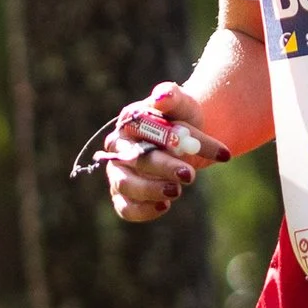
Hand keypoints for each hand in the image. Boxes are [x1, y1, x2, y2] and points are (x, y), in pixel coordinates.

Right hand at [103, 82, 230, 221]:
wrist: (186, 141)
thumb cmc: (182, 119)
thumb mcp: (183, 104)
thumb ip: (172, 97)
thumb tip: (161, 95)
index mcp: (129, 122)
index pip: (142, 130)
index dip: (165, 139)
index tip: (189, 147)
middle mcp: (118, 147)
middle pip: (135, 160)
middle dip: (163, 168)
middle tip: (188, 175)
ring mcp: (118, 172)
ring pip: (125, 185)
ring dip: (151, 190)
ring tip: (176, 191)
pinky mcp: (123, 195)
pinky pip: (125, 207)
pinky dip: (142, 211)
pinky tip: (164, 206)